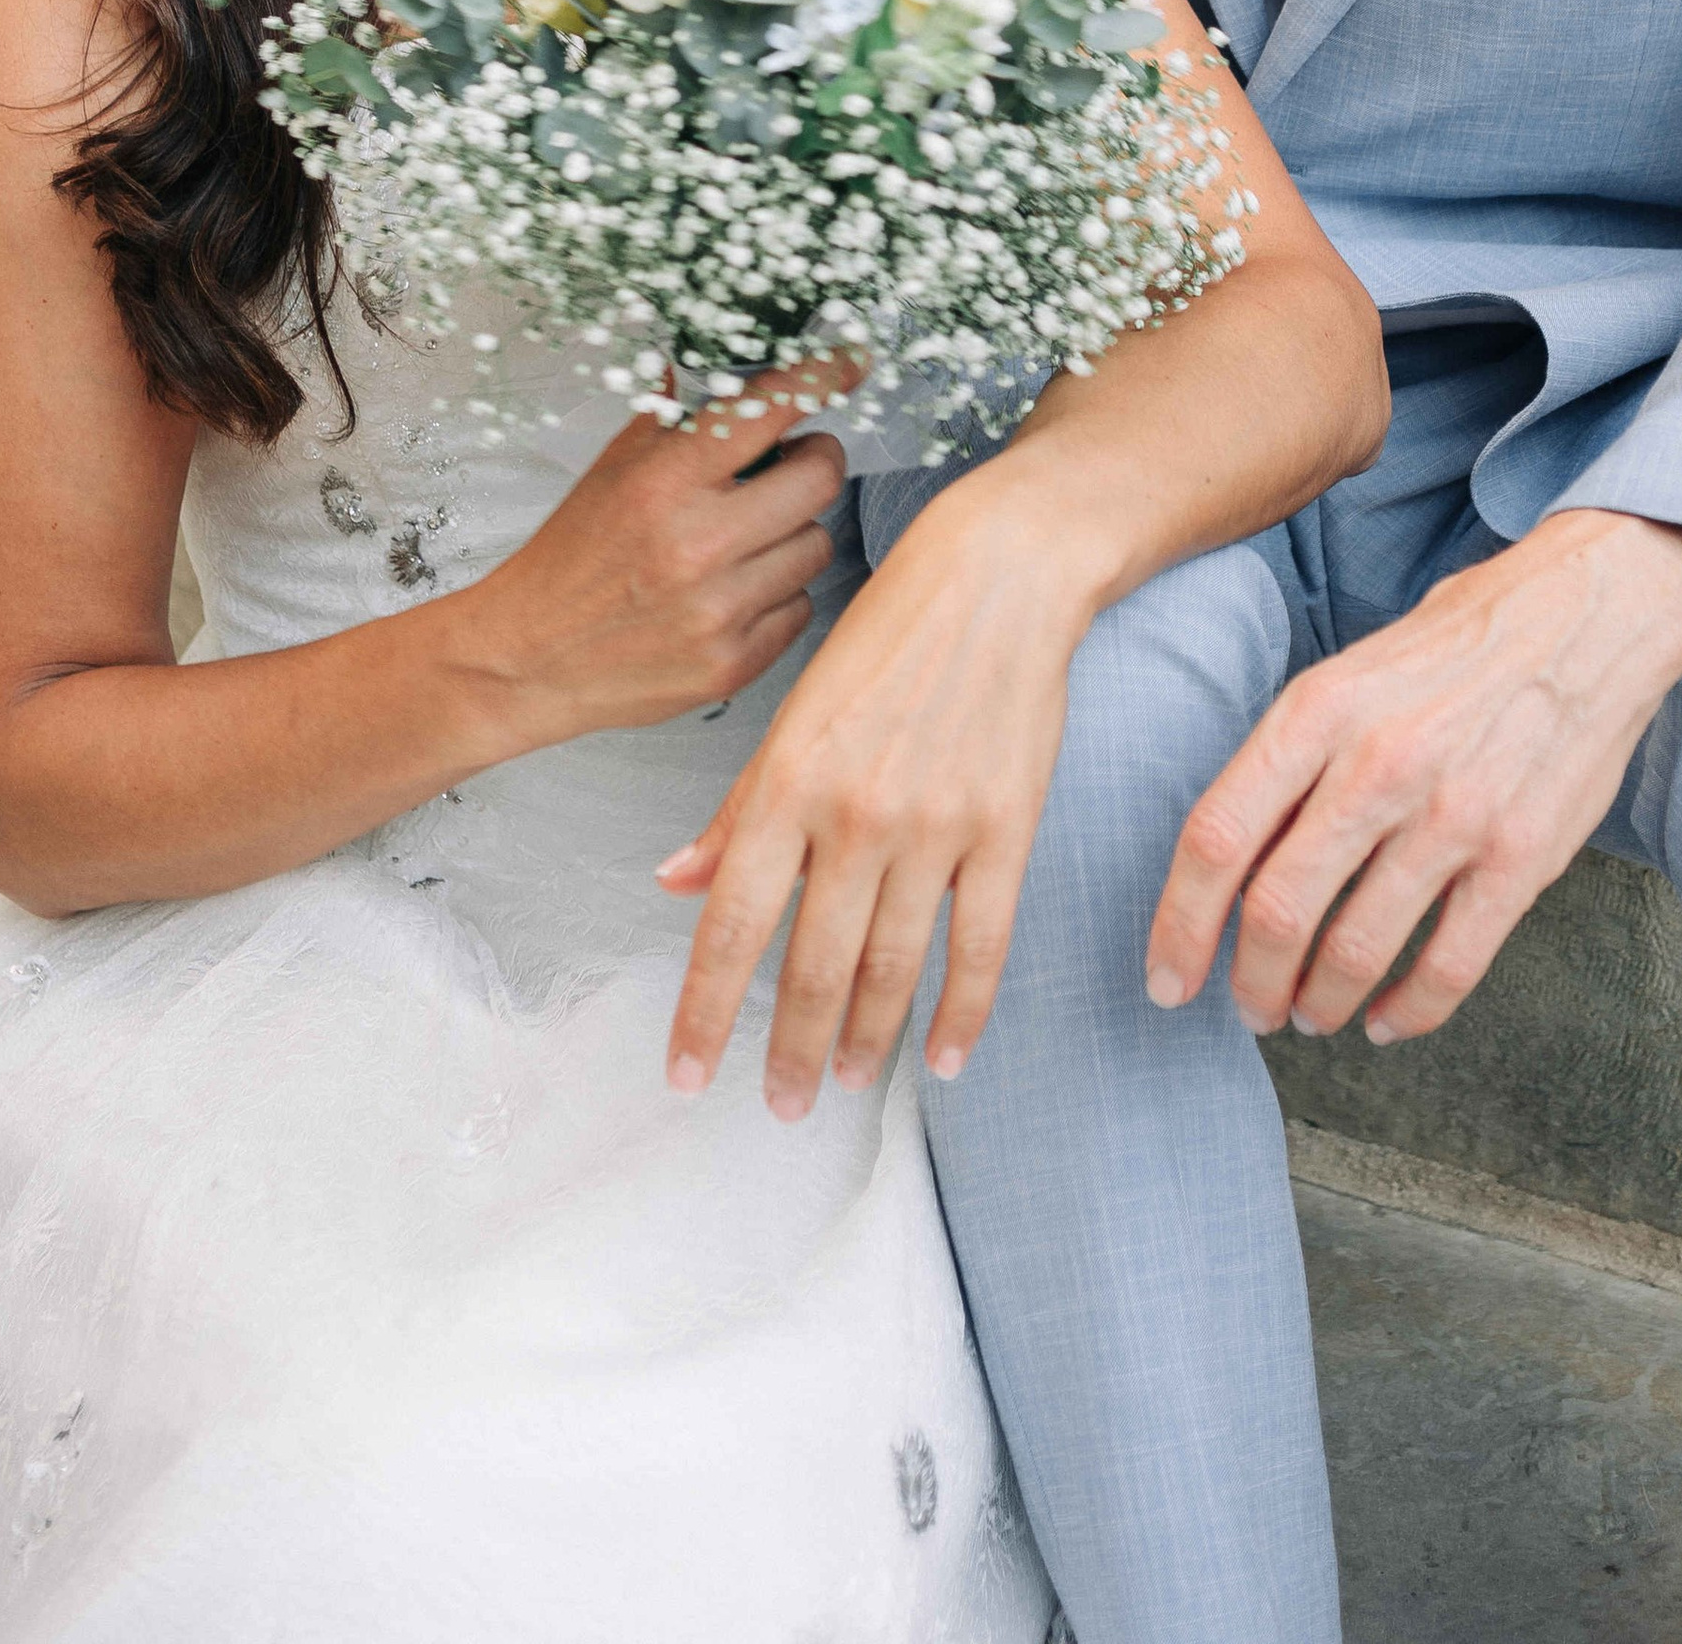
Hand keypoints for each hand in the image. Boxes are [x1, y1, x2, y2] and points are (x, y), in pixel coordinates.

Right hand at [450, 375, 848, 745]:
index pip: (771, 408)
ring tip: (744, 538)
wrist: (528, 658)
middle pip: (821, 479)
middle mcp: (699, 544)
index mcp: (666, 482)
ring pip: (816, 544)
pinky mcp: (732, 664)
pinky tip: (733, 590)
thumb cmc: (570, 559)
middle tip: (792, 463)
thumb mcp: (611, 468)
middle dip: (815, 460)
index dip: (821, 376)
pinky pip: (799, 607)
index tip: (849, 362)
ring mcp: (720, 610)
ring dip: (791, 532)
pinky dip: (776, 594)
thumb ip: (671, 415)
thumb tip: (711, 363)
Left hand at [655, 475, 1088, 1119]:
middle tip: (779, 1104)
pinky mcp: (1005, 828)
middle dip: (790, 1049)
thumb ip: (739, 809)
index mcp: (789, 782)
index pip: (731, 925)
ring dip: (865, 1038)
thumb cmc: (887, 634)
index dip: (704, 1010)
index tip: (687, 1074)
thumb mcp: (792, 711)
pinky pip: (982, 944)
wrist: (997, 576)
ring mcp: (935, 826)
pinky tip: (948, 1056)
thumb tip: (677, 884)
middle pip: (813, 966)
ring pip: (892, 967)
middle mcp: (856, 813)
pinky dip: (964, 1011)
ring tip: (845, 1080)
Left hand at [1146, 508, 1681, 1043]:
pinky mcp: (1521, 859)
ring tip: (1312, 1014)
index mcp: (1319, 710)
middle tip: (1248, 1007)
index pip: (1217, 836)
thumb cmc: (1456, 644)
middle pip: (1276, 910)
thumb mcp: (1349, 674)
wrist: (1589, 612)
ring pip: (1355, 953)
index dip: (1177, 925)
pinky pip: (1447, 969)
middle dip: (1249, 983)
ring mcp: (1453, 816)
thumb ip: (1291, 762)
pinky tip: (1387, 1021)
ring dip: (1320, 1003)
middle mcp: (1377, 765)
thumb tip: (1230, 864)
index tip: (1165, 979)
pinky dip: (1407, 1014)